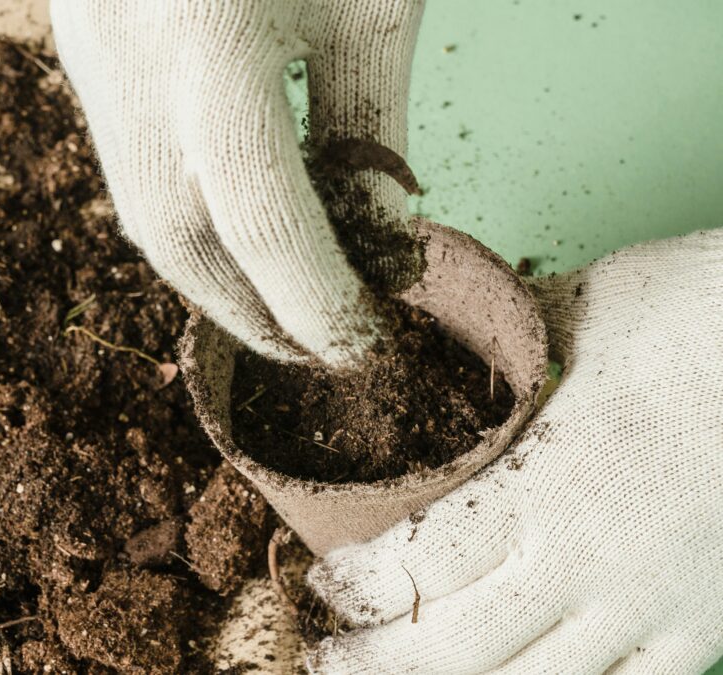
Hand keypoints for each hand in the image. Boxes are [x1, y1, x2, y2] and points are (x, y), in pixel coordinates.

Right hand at [51, 0, 424, 365]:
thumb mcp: (369, 4)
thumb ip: (368, 120)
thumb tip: (374, 242)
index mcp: (214, 37)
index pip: (260, 217)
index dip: (312, 299)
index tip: (357, 344)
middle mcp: (129, 59)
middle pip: (176, 239)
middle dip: (245, 313)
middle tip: (309, 348)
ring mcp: (89, 54)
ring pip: (138, 208)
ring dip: (209, 274)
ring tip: (275, 300)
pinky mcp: (80, 46)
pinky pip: (126, 157)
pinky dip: (183, 211)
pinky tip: (230, 224)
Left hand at [308, 230, 722, 673]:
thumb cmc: (708, 318)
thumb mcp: (590, 306)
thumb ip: (507, 339)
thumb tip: (443, 321)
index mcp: (546, 486)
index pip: (417, 565)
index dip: (357, 587)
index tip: (324, 583)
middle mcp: (590, 566)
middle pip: (453, 650)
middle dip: (377, 663)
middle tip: (330, 658)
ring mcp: (652, 611)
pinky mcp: (705, 628)